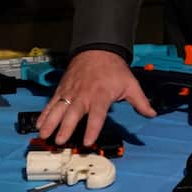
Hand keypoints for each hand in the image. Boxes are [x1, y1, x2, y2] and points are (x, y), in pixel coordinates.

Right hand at [36, 49, 156, 146]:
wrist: (98, 49)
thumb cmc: (114, 69)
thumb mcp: (130, 84)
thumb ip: (140, 102)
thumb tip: (152, 114)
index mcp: (101, 96)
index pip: (96, 115)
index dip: (92, 129)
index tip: (87, 142)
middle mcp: (84, 95)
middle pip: (73, 114)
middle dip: (65, 128)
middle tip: (59, 142)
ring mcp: (70, 92)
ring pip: (58, 109)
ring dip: (50, 123)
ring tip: (44, 135)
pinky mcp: (62, 90)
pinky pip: (51, 103)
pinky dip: (44, 113)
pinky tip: (38, 125)